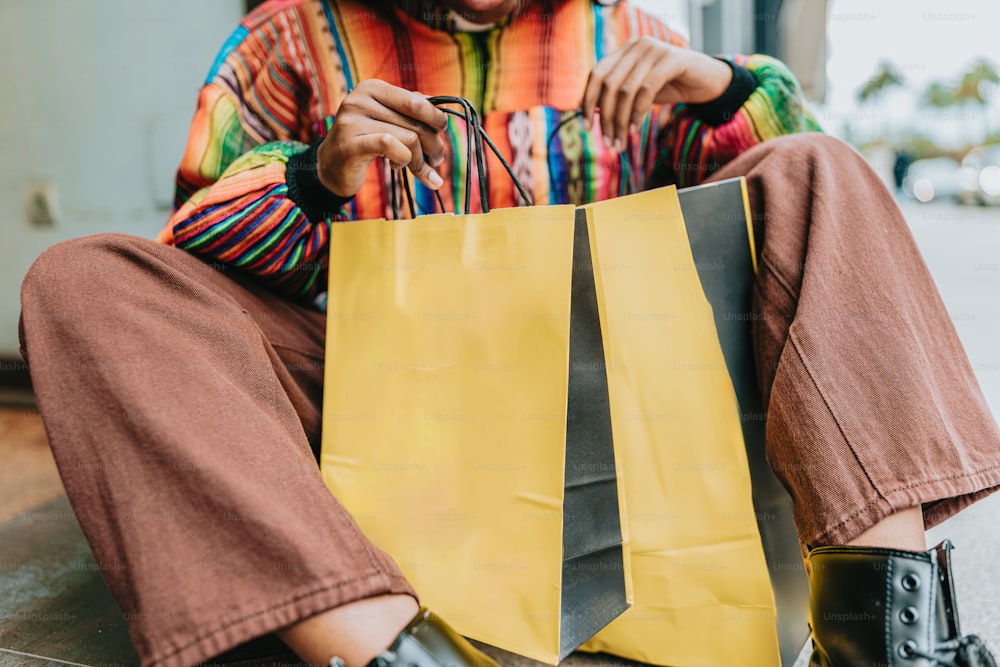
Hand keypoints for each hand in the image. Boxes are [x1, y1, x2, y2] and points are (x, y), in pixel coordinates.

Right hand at [317, 79, 448, 197]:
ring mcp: (352, 121)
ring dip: (420, 159)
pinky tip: (396, 166)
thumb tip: (442, 112)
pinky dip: (403, 160)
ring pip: (408, 138)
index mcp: (372, 88)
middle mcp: (359, 99)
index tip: (441, 131)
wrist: (331, 165)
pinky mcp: (350, 145)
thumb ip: (411, 111)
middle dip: (433, 145)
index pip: (416, 101)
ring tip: (418, 168)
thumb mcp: (387, 120)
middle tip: (437, 160)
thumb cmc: (366, 141)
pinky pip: (391, 147)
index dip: (436, 118)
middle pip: (415, 123)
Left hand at [581, 38, 732, 151]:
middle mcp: (636, 46)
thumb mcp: (638, 92)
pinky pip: (646, 90)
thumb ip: (616, 97)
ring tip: (621, 143)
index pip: (596, 74)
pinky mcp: (671, 60)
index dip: (588, 101)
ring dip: (620, 121)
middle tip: (608, 143)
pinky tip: (635, 130)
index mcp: (624, 51)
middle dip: (605, 118)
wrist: (708, 82)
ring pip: (625, 90)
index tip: (587, 128)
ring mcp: (654, 49)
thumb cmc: (670, 87)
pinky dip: (637, 114)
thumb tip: (589, 112)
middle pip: (609, 84)